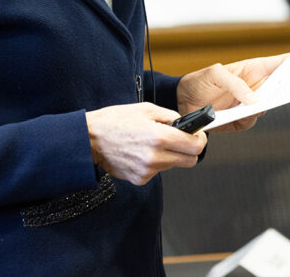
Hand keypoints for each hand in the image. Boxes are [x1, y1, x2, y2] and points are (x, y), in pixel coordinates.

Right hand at [86, 102, 206, 185]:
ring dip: (170, 155)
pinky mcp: (140, 179)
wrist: (89, 139)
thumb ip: (171, 117)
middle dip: (189, 150)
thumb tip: (187, 124)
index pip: (195, 146)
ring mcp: (147, 171)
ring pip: (173, 166)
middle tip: (180, 140)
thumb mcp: (146, 109)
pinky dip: (154, 162)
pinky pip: (157, 171)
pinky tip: (140, 152)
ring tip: (151, 143)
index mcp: (159, 137)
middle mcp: (155, 157)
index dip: (200, 139)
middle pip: (190, 161)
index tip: (198, 135)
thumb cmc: (114, 121)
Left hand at [176, 54, 288, 132]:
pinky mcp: (241, 120)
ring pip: (268, 107)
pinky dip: (246, 119)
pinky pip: (251, 121)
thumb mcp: (215, 75)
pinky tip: (234, 115)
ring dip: (263, 106)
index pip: (281, 64)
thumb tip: (255, 100)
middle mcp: (256, 86)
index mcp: (253, 69)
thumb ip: (236, 84)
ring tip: (251, 103)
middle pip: (281, 87)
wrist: (182, 103)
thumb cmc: (200, 81)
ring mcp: (250, 103)